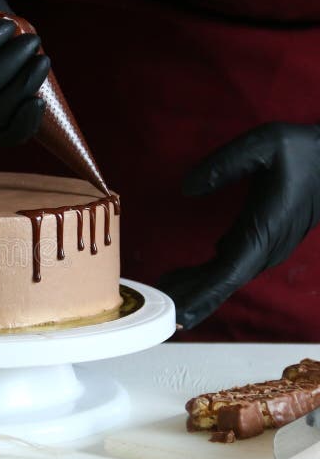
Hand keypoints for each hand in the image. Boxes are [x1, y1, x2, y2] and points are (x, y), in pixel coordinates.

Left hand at [159, 122, 319, 328]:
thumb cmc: (303, 149)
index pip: (228, 274)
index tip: (179, 313)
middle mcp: (265, 248)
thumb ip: (223, 164)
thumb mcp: (264, 144)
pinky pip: (229, 266)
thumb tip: (186, 188)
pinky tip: (179, 278)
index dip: (201, 295)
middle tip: (155, 314)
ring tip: (158, 296)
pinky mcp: (262, 240)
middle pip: (221, 284)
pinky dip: (203, 277)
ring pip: (224, 277)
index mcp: (264, 231)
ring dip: (193, 290)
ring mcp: (265, 247)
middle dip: (189, 300)